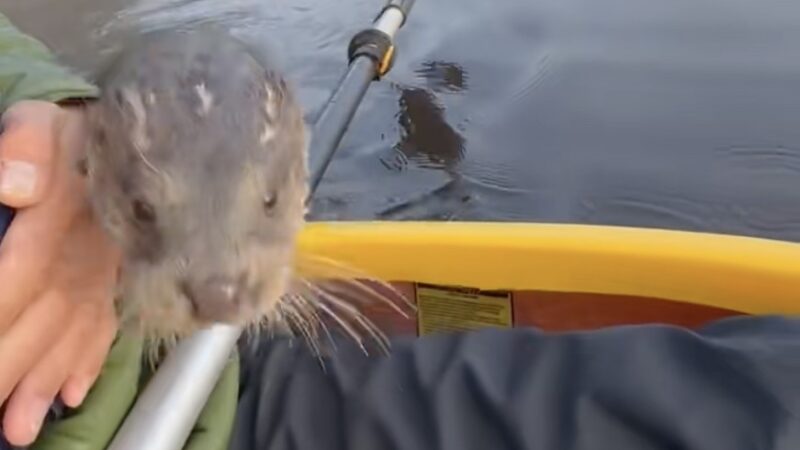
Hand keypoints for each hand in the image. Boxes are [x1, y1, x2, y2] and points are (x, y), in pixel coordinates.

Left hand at [0, 100, 120, 445]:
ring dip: (48, 382)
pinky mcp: (119, 278)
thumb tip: (12, 188)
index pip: (21, 270)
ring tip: (22, 428)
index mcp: (65, 215)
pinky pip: (107, 324)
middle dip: (15, 371)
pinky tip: (72, 393)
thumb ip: (28, 144)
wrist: (148, 138)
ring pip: (74, 333)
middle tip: (0, 427)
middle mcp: (87, 254)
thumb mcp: (45, 119)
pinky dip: (89, 362)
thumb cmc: (80, 130)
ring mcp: (107, 272)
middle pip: (44, 319)